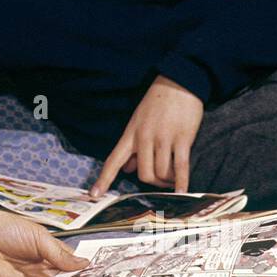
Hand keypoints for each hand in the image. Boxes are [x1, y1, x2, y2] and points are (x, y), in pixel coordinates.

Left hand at [89, 74, 203, 196]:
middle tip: (161, 183)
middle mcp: (144, 138)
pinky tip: (182, 192)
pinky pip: (180, 166)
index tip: (94, 195)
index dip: (103, 179)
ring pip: (161, 172)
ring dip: (167, 182)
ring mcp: (163, 138)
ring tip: (173, 180)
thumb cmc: (158, 102)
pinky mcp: (182, 138)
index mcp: (130, 134)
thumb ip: (133, 146)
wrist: (179, 82)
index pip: (113, 160)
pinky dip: (181, 182)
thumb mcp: (138, 121)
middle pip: (143, 174)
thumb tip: (128, 169)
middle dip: (153, 184)